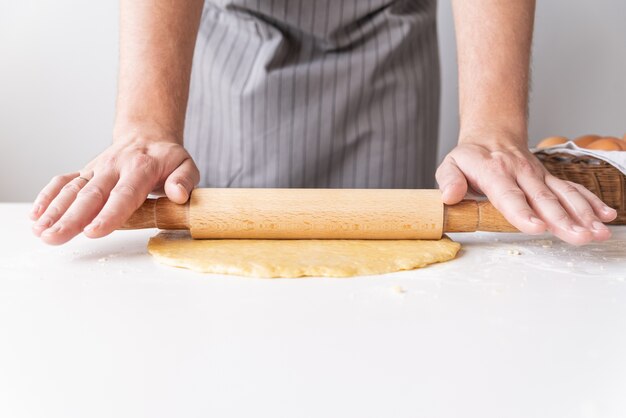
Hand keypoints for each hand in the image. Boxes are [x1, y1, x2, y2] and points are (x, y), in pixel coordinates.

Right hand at [30, 136, 198, 244]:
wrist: (148, 135)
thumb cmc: (168, 158)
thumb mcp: (187, 165)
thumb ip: (184, 180)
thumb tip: (178, 194)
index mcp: (141, 168)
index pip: (123, 194)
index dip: (108, 214)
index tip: (93, 231)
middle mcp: (114, 167)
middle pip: (91, 195)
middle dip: (71, 217)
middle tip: (55, 237)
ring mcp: (97, 169)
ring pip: (73, 190)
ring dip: (54, 211)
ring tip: (41, 232)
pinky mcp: (86, 172)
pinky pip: (64, 182)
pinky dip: (48, 196)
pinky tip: (37, 216)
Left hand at [436, 133, 617, 244]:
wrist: (492, 135)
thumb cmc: (470, 157)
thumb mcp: (449, 164)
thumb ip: (448, 180)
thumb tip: (449, 196)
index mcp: (495, 172)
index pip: (510, 196)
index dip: (523, 213)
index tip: (537, 227)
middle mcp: (521, 173)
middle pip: (544, 199)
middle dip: (564, 219)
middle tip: (580, 236)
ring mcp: (539, 176)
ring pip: (564, 195)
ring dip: (583, 214)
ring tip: (598, 232)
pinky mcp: (550, 179)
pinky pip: (573, 189)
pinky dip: (591, 202)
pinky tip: (606, 216)